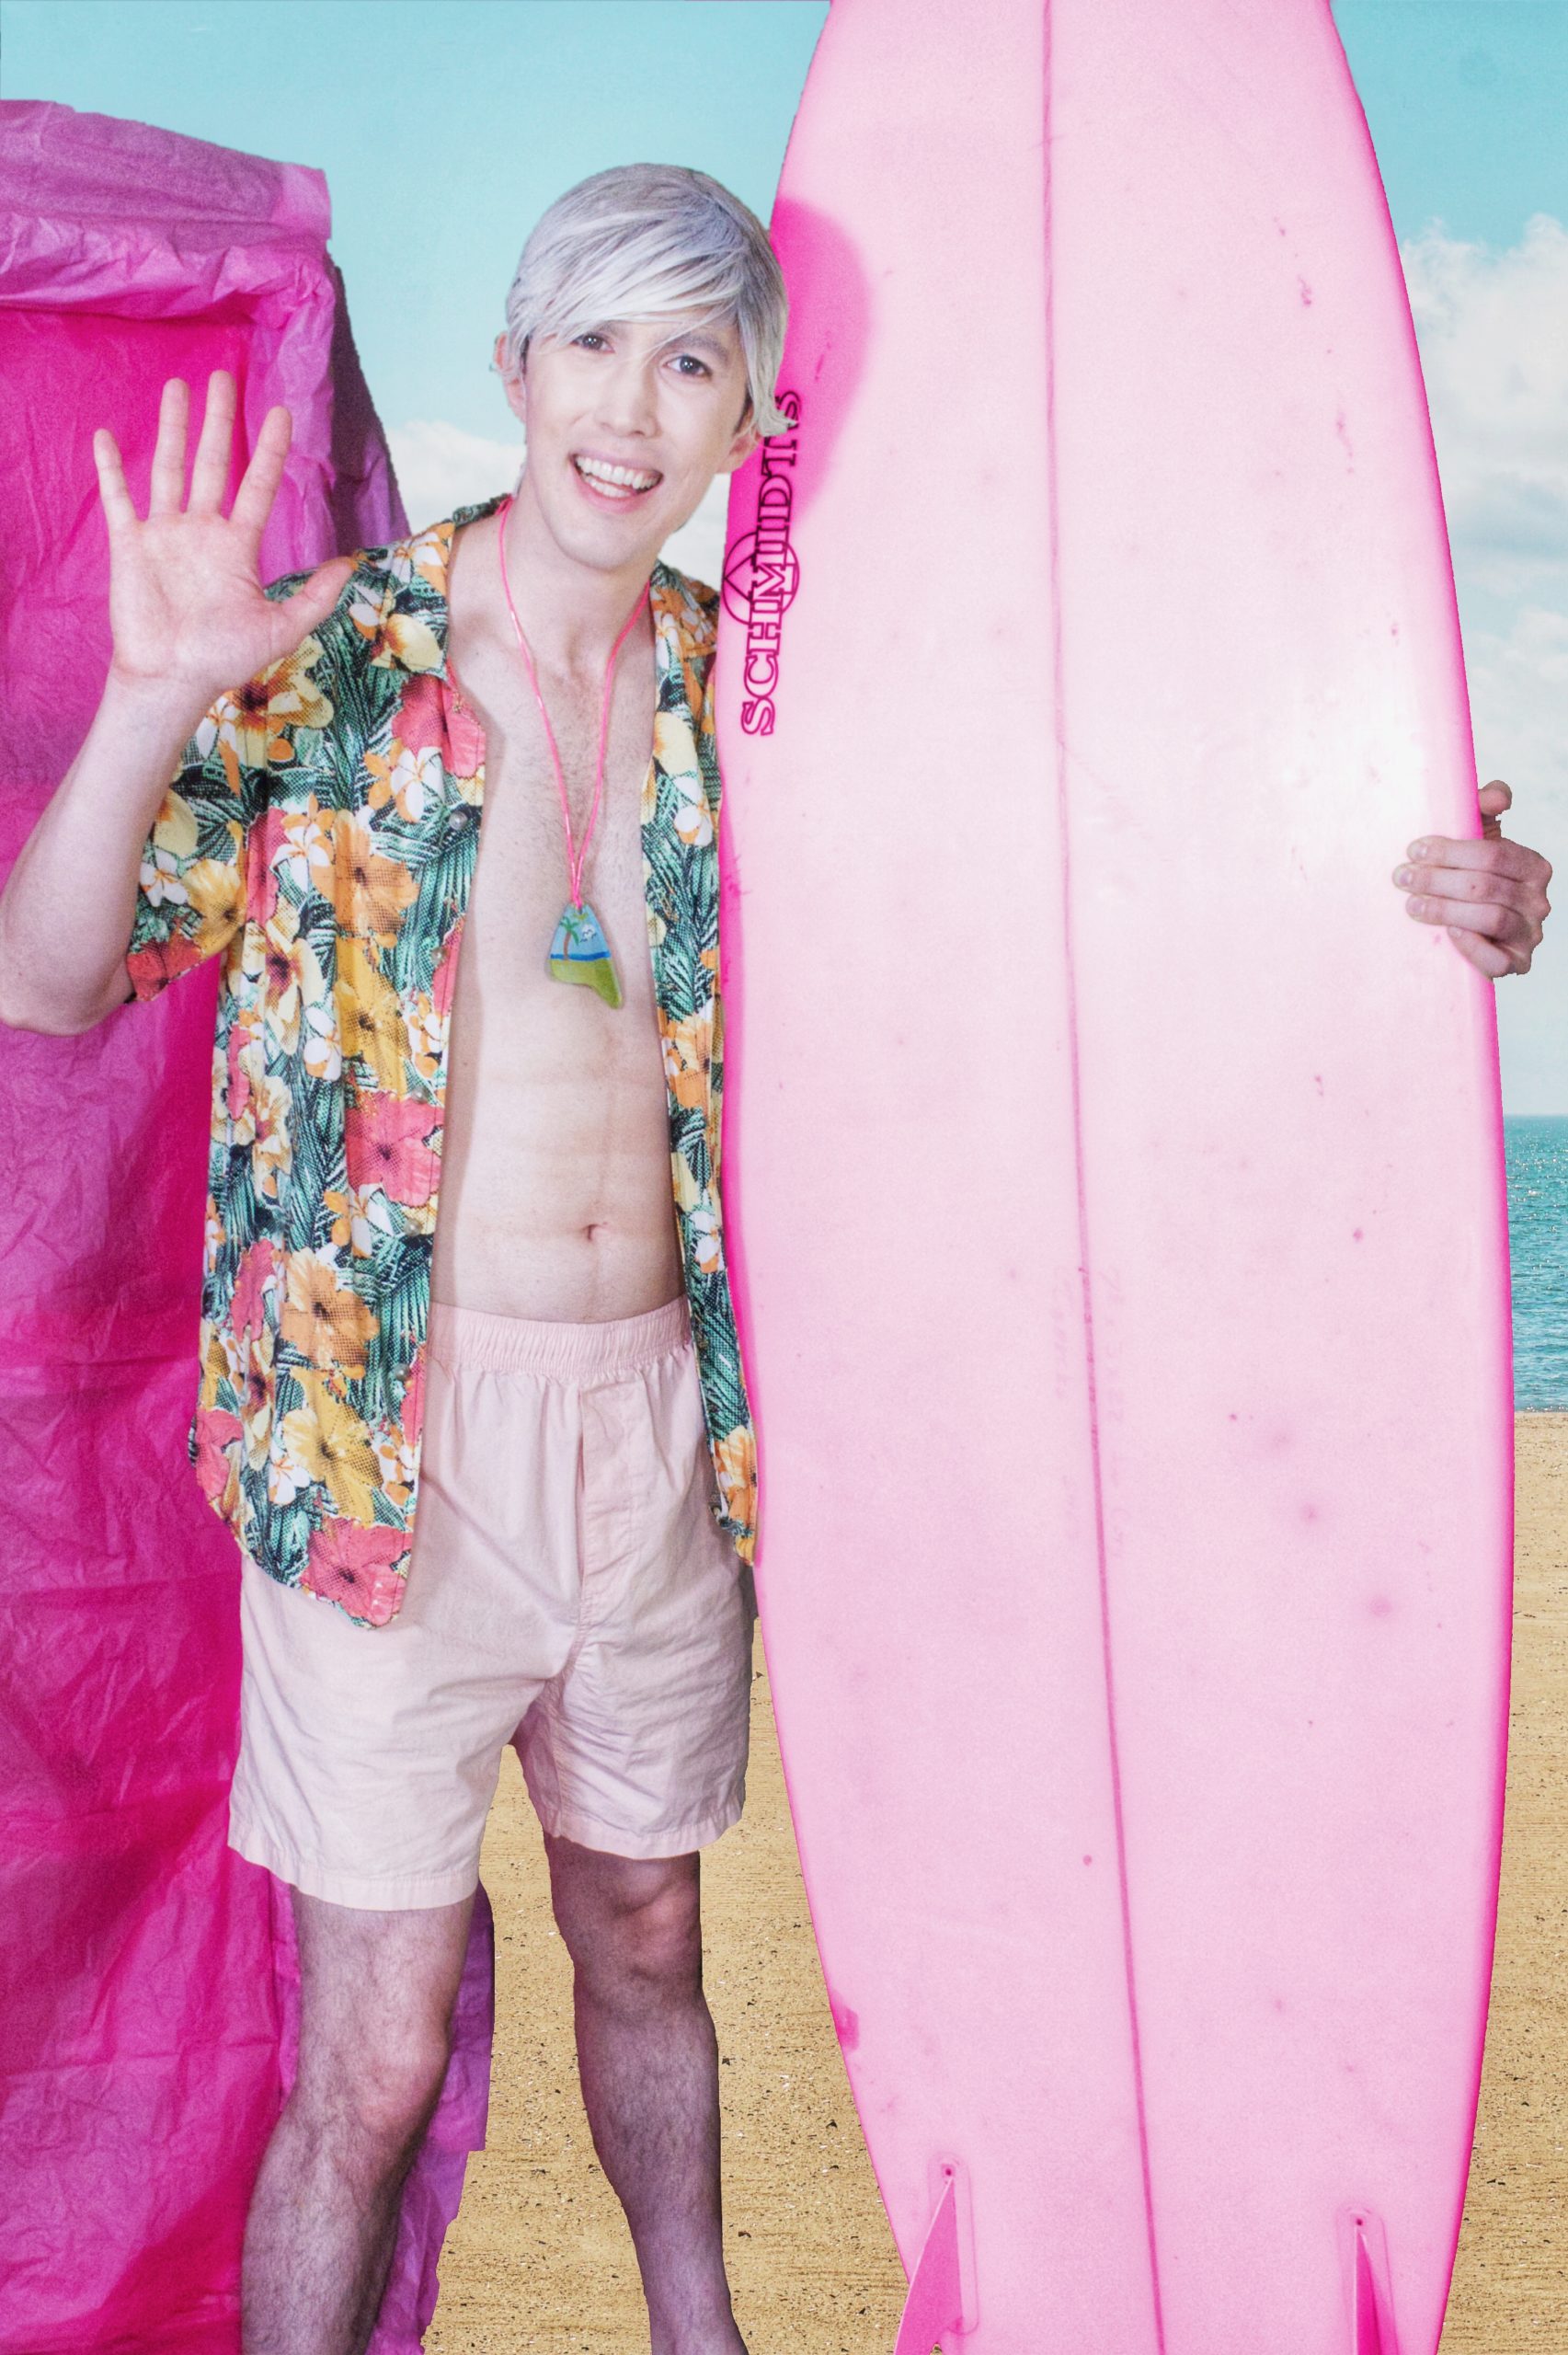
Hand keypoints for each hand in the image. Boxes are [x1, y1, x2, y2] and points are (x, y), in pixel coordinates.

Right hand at [93, 372, 354, 707]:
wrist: (173, 680)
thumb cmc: (225, 658)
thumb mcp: (281, 627)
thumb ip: (316, 597)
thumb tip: (351, 565)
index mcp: (237, 546)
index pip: (257, 485)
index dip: (270, 450)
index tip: (281, 413)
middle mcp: (202, 531)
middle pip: (213, 463)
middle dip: (219, 421)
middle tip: (224, 377)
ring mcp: (166, 534)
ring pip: (170, 467)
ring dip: (173, 428)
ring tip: (178, 387)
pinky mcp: (131, 543)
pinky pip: (119, 498)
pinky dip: (110, 469)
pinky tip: (106, 437)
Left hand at [1392, 780, 1551, 976]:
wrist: (1467, 931)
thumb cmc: (1468, 879)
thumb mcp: (1475, 841)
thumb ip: (1482, 809)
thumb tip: (1495, 796)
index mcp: (1532, 867)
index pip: (1495, 854)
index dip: (1452, 851)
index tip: (1414, 850)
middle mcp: (1537, 901)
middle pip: (1486, 885)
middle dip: (1439, 880)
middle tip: (1403, 877)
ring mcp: (1529, 934)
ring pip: (1490, 918)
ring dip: (1446, 910)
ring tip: (1412, 905)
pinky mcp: (1517, 963)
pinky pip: (1498, 960)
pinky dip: (1473, 946)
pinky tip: (1448, 934)